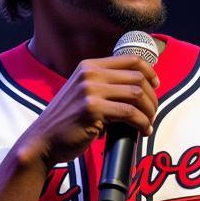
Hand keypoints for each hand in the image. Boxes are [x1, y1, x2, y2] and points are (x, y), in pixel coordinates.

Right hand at [16, 56, 157, 169]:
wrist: (43, 140)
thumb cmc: (66, 122)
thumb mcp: (82, 93)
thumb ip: (103, 86)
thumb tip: (138, 89)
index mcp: (89, 66)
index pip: (130, 60)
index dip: (150, 72)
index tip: (156, 86)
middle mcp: (90, 74)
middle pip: (138, 78)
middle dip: (152, 97)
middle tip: (152, 112)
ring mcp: (90, 91)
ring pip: (137, 94)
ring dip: (149, 111)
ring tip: (149, 123)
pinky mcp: (92, 109)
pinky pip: (129, 113)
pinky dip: (142, 123)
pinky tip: (143, 131)